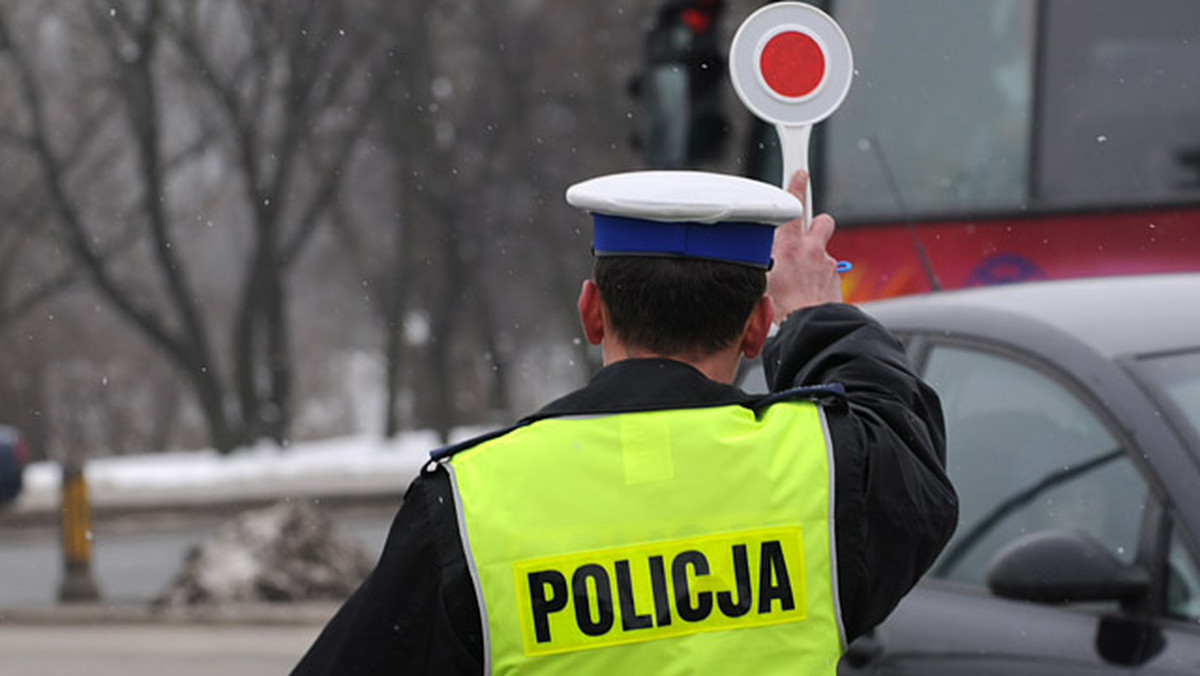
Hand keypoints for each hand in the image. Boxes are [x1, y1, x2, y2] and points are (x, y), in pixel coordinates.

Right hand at [767, 170, 843, 322]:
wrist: (808, 324)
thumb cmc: (782, 306)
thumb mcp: (761, 275)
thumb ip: (764, 257)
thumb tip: (761, 252)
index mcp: (790, 245)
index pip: (794, 206)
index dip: (797, 187)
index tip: (801, 174)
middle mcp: (812, 250)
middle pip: (822, 220)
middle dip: (816, 224)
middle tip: (806, 235)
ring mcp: (826, 263)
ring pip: (824, 250)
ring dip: (816, 256)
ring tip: (804, 274)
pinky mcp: (835, 278)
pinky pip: (828, 271)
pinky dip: (820, 277)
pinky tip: (809, 291)